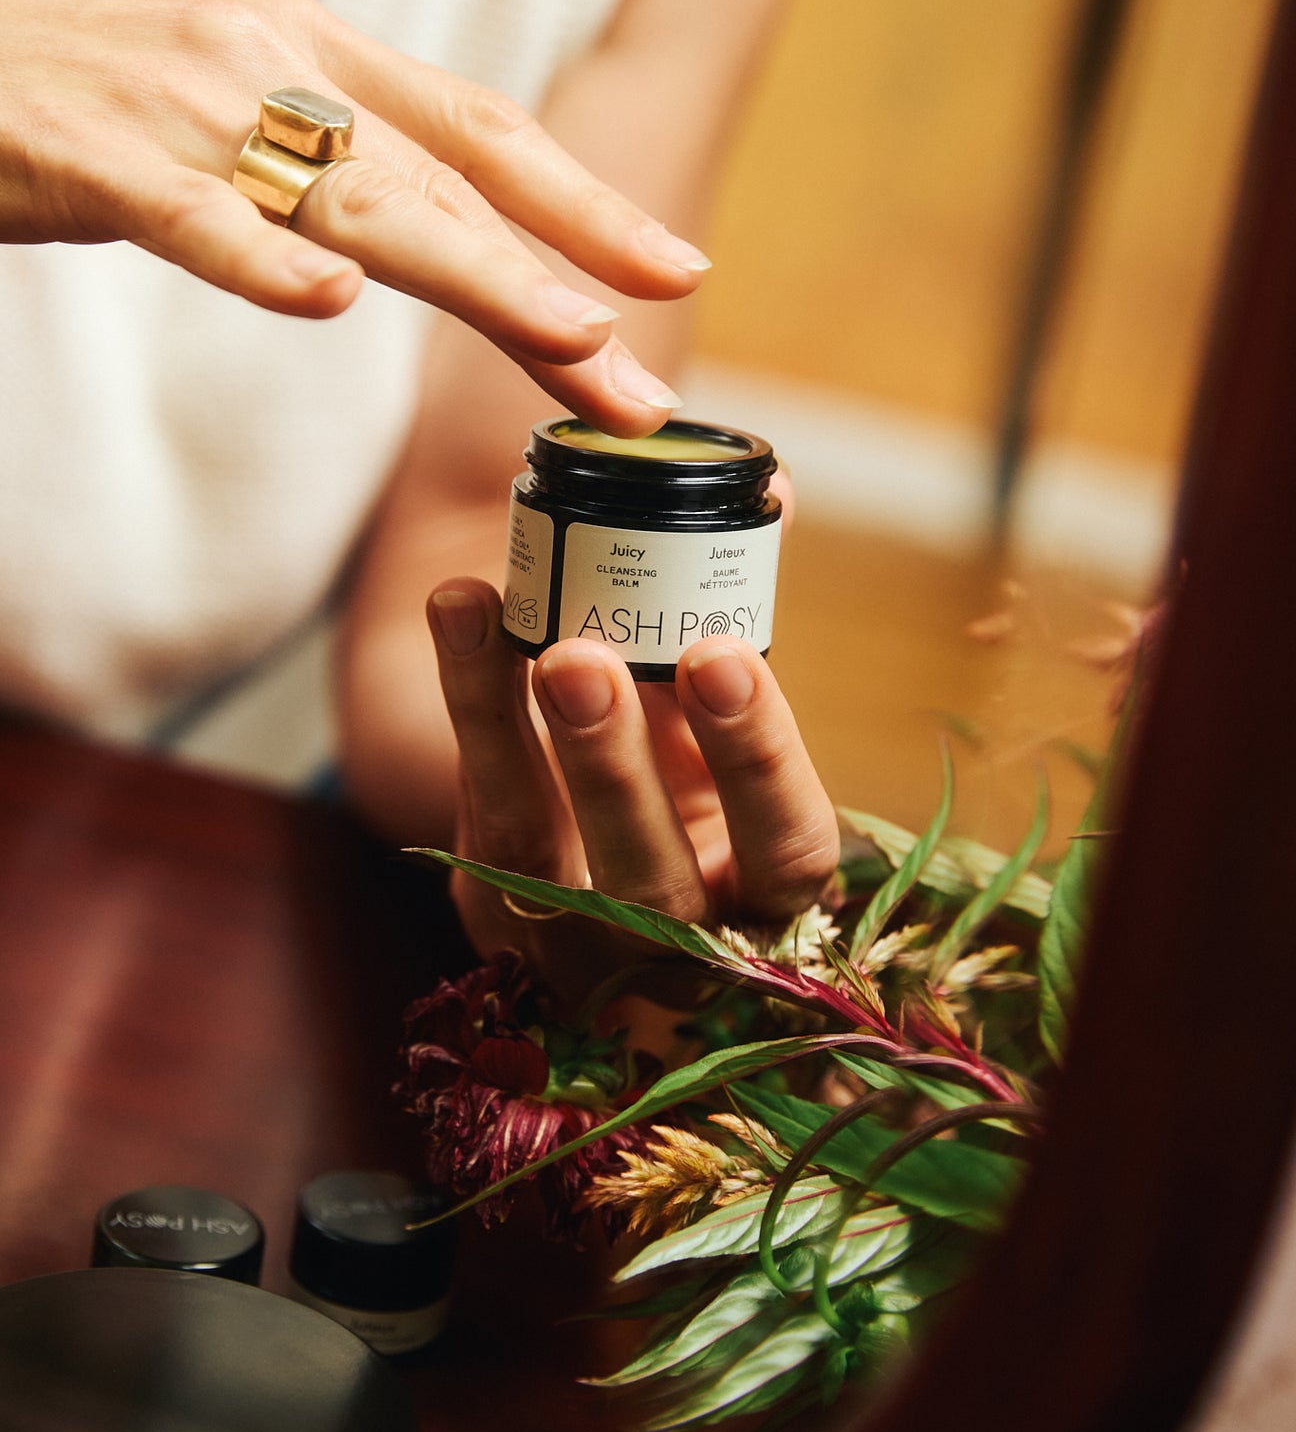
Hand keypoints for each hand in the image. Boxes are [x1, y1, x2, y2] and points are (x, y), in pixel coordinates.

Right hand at [0, 0, 706, 433]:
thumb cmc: (94, 98)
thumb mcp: (243, 108)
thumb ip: (338, 163)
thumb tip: (442, 239)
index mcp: (315, 53)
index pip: (480, 127)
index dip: (582, 199)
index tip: (674, 265)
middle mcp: (273, 66)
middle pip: (444, 181)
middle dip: (559, 281)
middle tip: (644, 381)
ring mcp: (186, 109)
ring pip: (354, 201)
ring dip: (475, 274)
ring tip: (569, 338)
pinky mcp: (95, 158)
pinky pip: (191, 217)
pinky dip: (259, 260)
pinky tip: (327, 303)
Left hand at [426, 579, 839, 1008]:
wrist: (556, 742)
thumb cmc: (676, 713)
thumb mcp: (713, 666)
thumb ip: (739, 586)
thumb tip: (777, 488)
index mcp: (772, 882)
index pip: (788, 848)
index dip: (759, 759)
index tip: (720, 654)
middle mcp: (686, 936)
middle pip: (661, 891)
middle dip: (619, 772)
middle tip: (586, 660)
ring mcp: (579, 942)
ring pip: (543, 871)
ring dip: (527, 750)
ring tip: (526, 640)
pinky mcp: (495, 917)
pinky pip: (476, 825)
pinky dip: (469, 713)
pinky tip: (460, 610)